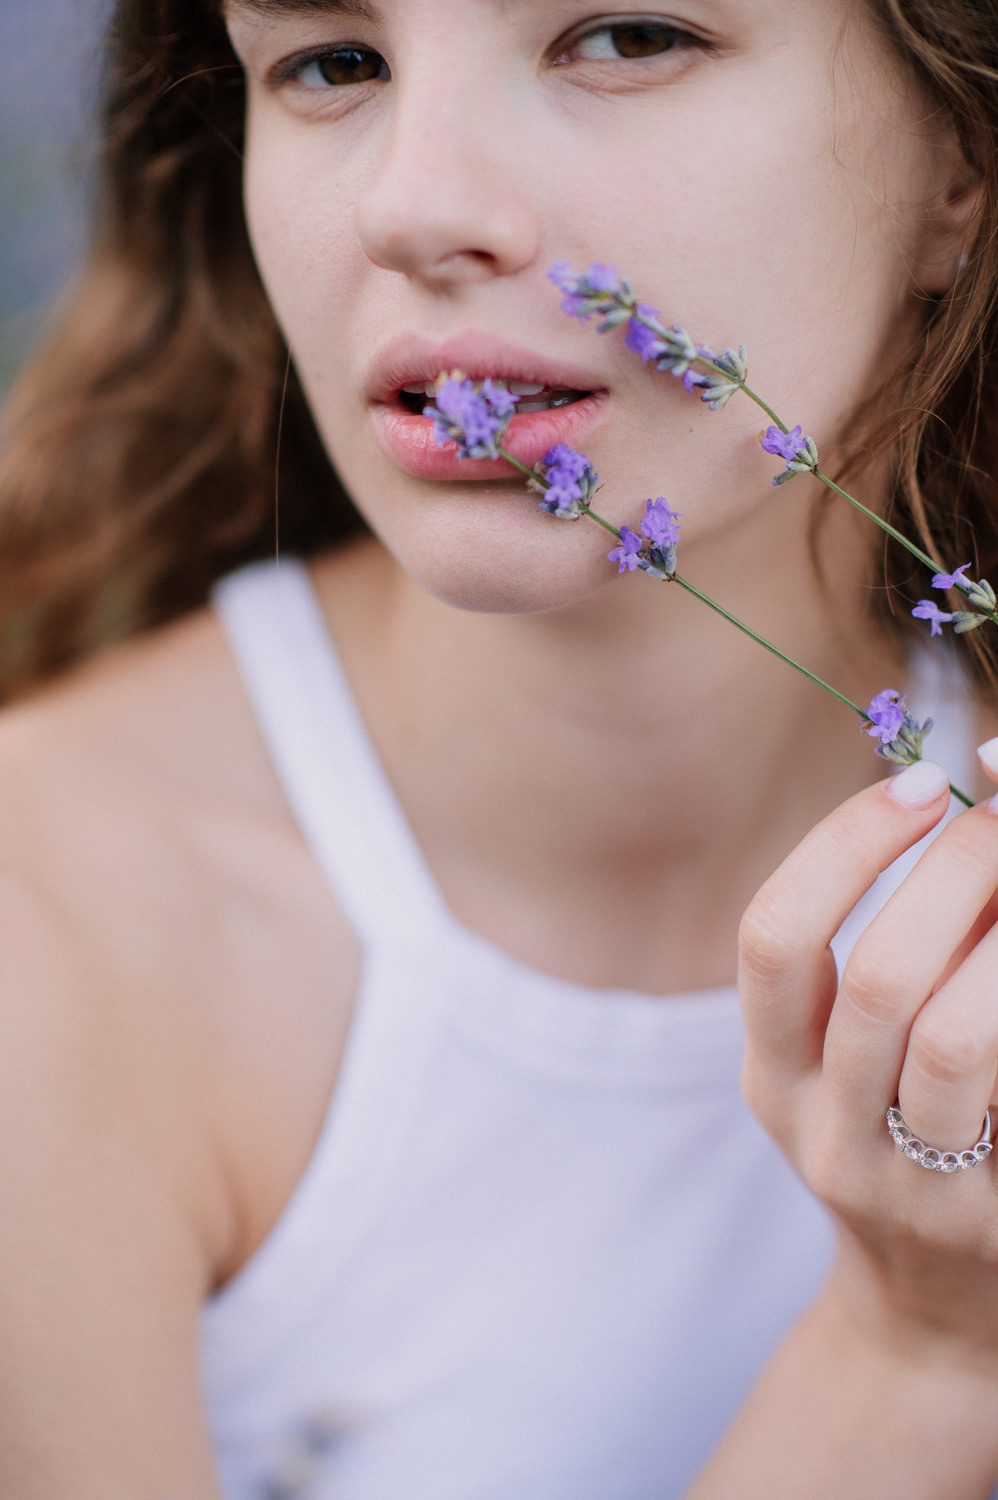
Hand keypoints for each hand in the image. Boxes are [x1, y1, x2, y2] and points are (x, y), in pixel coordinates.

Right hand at [738, 755, 997, 1356]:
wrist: (933, 1319)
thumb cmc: (897, 1142)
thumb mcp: (848, 1059)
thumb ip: (887, 944)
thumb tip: (965, 800)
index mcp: (771, 1076)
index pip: (775, 939)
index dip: (845, 847)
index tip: (919, 784)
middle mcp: (825, 1133)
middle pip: (878, 982)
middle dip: (955, 874)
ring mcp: (913, 1191)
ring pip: (956, 1045)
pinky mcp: (996, 1219)